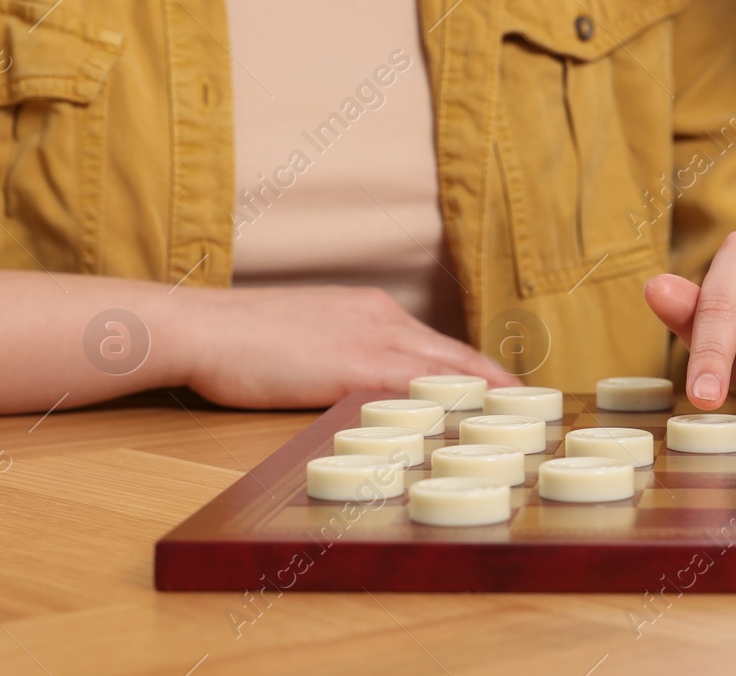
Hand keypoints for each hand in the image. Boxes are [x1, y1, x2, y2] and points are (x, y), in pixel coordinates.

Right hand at [0, 271, 511, 416]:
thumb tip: (366, 384)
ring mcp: (370, 341)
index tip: (508, 388)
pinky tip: (469, 424)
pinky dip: (446, 405)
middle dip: (497, 382)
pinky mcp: (352, 368)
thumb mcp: (308, 336)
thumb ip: (344, 354)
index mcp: (373, 311)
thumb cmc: (241, 337)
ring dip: (484, 394)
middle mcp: (382, 319)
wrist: (200, 327)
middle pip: (456, 355)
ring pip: (445, 369)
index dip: (477, 368)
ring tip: (520, 416)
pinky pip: (414, 391)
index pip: (440, 344)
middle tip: (535, 405)